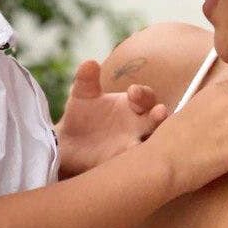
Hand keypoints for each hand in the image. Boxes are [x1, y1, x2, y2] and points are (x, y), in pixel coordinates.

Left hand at [55, 59, 168, 176]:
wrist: (67, 144)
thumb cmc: (81, 115)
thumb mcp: (82, 95)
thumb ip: (86, 80)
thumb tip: (89, 63)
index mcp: (132, 106)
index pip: (146, 97)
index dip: (143, 94)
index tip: (133, 92)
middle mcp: (138, 125)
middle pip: (157, 120)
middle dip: (159, 116)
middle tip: (159, 112)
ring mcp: (132, 145)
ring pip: (151, 143)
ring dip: (154, 142)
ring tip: (147, 139)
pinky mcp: (121, 163)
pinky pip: (133, 164)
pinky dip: (134, 162)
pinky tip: (130, 161)